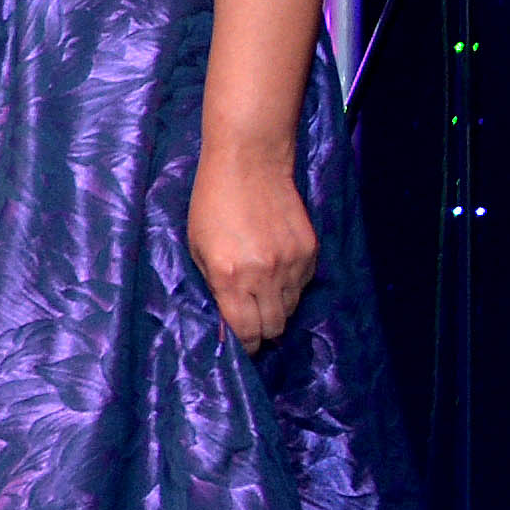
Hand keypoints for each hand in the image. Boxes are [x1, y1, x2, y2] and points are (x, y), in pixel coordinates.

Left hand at [186, 141, 317, 350]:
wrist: (250, 164)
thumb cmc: (212, 204)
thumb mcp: (198, 248)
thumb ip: (214, 287)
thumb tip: (228, 321)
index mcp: (230, 277)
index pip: (246, 331)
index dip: (244, 345)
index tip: (241, 345)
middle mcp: (265, 275)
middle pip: (273, 327)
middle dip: (261, 332)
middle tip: (251, 323)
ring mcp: (292, 264)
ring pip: (290, 308)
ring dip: (276, 308)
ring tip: (261, 292)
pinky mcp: (310, 251)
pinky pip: (303, 285)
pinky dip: (291, 286)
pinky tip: (276, 268)